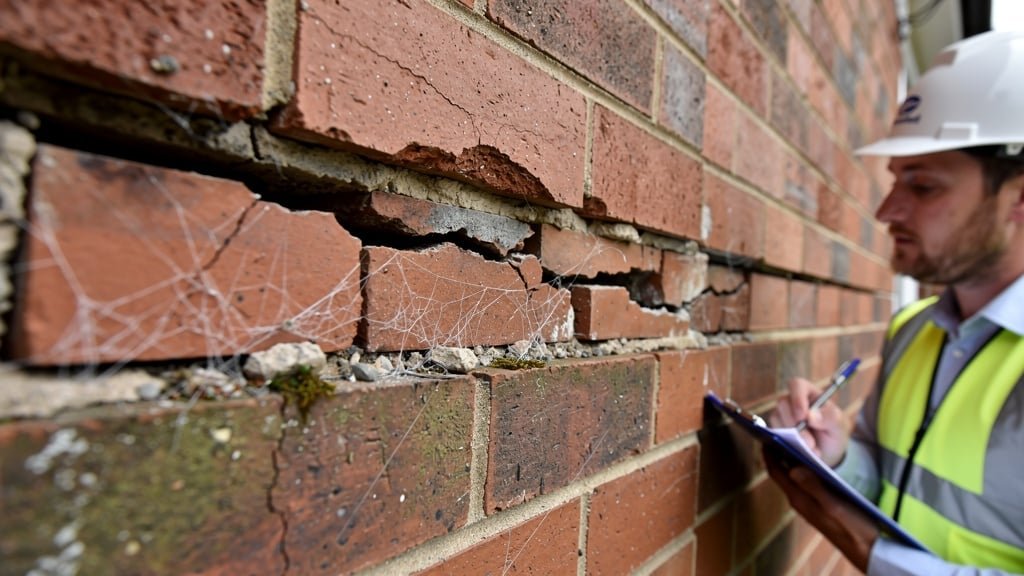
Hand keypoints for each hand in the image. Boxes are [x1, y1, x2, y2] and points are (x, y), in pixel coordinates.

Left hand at [763, 445, 877, 571]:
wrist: (867, 551)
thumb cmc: (853, 528)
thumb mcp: (834, 505)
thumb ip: (813, 487)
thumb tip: (792, 468)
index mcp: (799, 499)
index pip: (776, 472)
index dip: (768, 453)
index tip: (764, 434)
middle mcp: (800, 501)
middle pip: (781, 474)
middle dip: (777, 454)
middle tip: (777, 432)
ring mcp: (808, 504)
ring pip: (792, 478)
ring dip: (790, 460)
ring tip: (791, 440)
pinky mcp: (818, 506)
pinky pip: (803, 484)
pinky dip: (803, 470)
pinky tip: (811, 460)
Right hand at [769, 378, 848, 466]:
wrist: (827, 453)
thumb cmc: (834, 433)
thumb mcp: (839, 425)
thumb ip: (830, 417)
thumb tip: (811, 416)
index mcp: (809, 393)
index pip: (797, 385)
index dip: (797, 398)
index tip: (803, 416)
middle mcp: (792, 401)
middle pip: (783, 403)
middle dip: (794, 423)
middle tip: (809, 442)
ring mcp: (783, 415)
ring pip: (776, 418)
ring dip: (792, 435)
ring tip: (811, 449)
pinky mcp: (777, 429)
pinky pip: (774, 432)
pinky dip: (787, 443)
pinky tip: (801, 451)